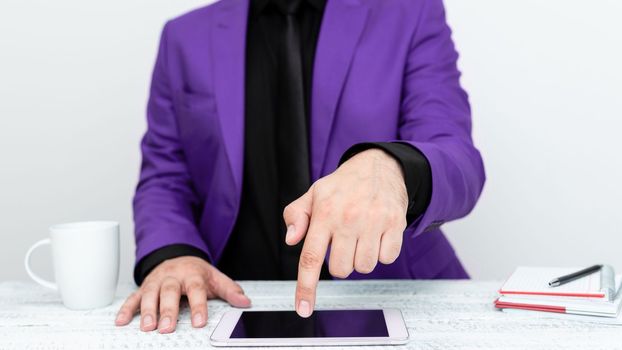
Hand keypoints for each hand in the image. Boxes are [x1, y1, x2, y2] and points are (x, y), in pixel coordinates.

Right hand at [115, 256, 250, 332]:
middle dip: (167, 310)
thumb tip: (244, 302)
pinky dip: (126, 309)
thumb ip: (230, 290)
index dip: (198, 306)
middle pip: (170, 292)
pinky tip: (121, 321)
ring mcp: (156, 281)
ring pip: (149, 294)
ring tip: (147, 327)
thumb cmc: (196, 271)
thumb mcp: (216, 277)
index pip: (196, 290)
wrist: (178, 255)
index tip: (199, 322)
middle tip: (167, 327)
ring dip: (147, 311)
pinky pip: (133, 297)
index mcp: (192, 274)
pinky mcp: (144, 287)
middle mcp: (173, 276)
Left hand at [283, 149, 407, 316]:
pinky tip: (377, 236)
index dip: (306, 288)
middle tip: (342, 244)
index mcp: (324, 212)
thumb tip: (291, 240)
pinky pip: (387, 259)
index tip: (304, 309)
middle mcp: (348, 218)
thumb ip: (295, 216)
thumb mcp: (313, 194)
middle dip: (339, 263)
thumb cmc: (342, 185)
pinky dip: (382, 253)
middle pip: (340, 269)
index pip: (311, 257)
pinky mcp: (395, 223)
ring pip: (364, 267)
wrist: (379, 165)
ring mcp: (374, 221)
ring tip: (360, 238)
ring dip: (360, 259)